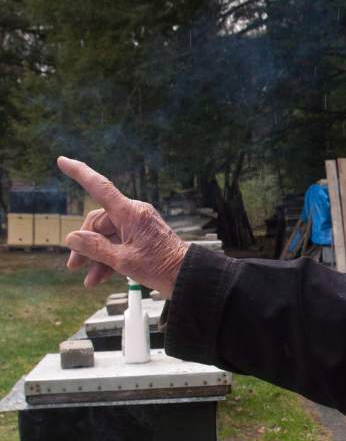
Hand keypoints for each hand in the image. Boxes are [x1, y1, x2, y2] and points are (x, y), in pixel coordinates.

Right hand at [57, 156, 190, 296]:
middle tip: (73, 265)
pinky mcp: (143, 237)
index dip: (79, 173)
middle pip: (99, 223)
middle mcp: (135, 214)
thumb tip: (73, 238)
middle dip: (85, 245)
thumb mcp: (123, 260)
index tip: (62, 161)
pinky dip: (109, 259)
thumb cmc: (162, 268)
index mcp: (130, 213)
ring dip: (96, 257)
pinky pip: (119, 243)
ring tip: (88, 279)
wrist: (189, 277)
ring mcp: (139, 226)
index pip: (100, 187)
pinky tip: (99, 277)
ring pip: (108, 237)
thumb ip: (95, 248)